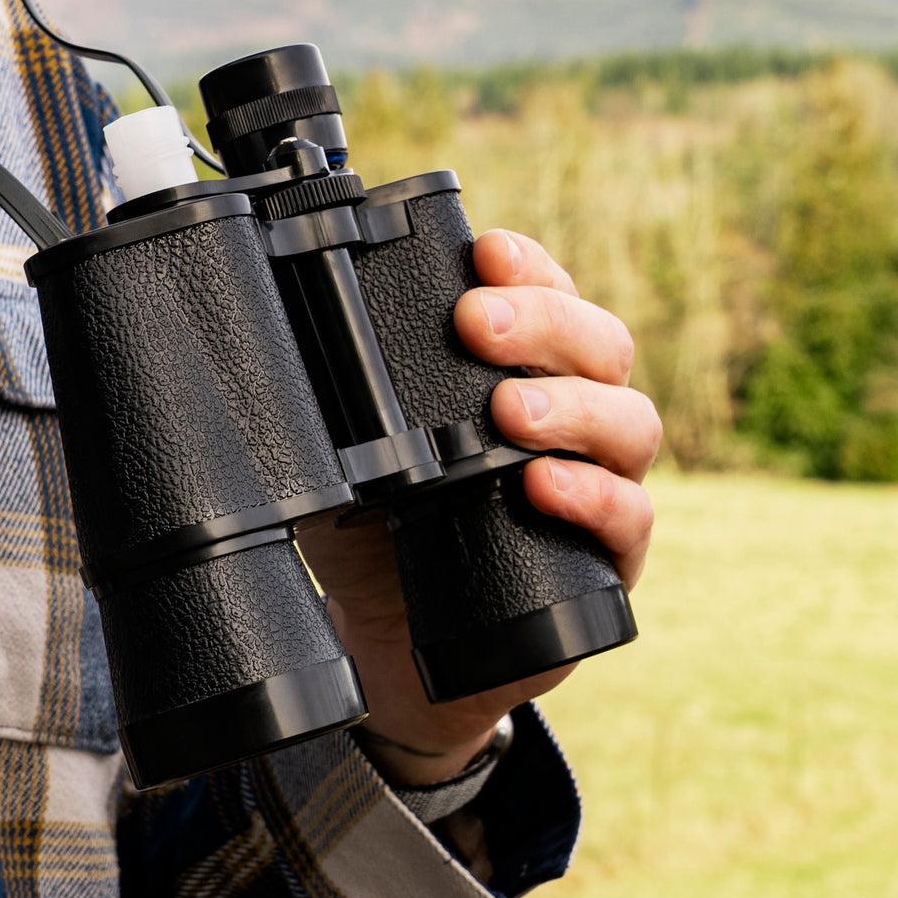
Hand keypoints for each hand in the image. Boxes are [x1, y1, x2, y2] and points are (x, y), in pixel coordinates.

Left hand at [296, 229, 661, 784]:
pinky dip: (596, 498)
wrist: (391, 646)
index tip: (483, 251)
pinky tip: (546, 487)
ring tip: (508, 412)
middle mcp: (572, 419)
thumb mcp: (343, 453)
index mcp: (520, 374)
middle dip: (543, 323)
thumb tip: (266, 326)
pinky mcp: (606, 560)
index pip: (549, 297)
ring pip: (630, 422)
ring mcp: (597, 485)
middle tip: (476, 326)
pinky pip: (631, 520)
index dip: (529, 266)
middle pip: (600, 345)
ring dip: (571, 406)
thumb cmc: (373, 534)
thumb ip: (328, 394)